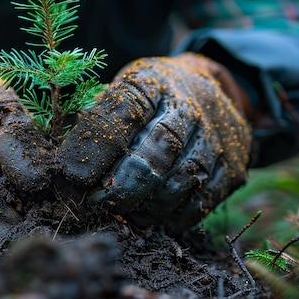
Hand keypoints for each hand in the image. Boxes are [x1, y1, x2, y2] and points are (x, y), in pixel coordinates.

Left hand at [58, 54, 251, 231]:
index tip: (71, 175)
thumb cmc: (150, 98)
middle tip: (95, 203)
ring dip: (146, 205)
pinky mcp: (232, 167)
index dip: (96, 145)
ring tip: (120, 213)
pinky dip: (173, 217)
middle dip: (123, 183)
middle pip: (159, 147)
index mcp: (152, 82)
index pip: (123, 110)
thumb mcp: (123, 91)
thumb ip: (98, 122)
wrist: (207, 91)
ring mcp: (215, 137)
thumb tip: (66, 169)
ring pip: (182, 178)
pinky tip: (150, 217)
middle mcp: (189, 105)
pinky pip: (202, 201)